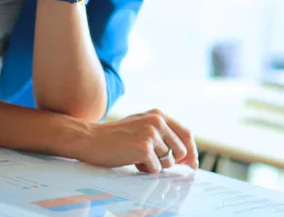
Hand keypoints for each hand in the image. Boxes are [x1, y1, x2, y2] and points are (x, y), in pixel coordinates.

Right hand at [77, 109, 198, 173]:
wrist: (91, 138)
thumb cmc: (115, 136)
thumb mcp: (141, 126)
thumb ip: (162, 134)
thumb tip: (186, 155)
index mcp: (158, 114)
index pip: (186, 133)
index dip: (192, 151)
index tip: (192, 164)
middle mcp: (157, 121)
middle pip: (181, 151)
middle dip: (170, 161)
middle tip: (150, 160)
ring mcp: (151, 133)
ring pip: (168, 162)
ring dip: (154, 165)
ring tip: (136, 156)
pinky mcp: (144, 148)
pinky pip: (156, 169)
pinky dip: (145, 170)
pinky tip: (131, 160)